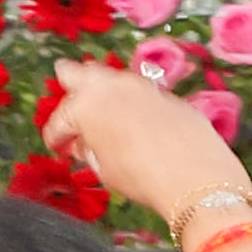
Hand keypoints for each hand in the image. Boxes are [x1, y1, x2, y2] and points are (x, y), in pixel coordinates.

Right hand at [41, 57, 251, 251]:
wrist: (195, 175)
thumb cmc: (140, 177)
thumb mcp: (104, 169)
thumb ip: (89, 150)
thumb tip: (85, 144)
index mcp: (85, 106)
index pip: (61, 119)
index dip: (56, 135)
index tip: (57, 146)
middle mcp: (111, 86)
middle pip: (83, 74)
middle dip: (71, 79)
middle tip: (63, 78)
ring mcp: (142, 86)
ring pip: (114, 77)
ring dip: (103, 87)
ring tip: (99, 98)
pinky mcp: (168, 94)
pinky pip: (141, 91)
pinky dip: (132, 99)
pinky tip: (134, 114)